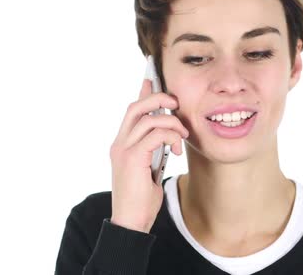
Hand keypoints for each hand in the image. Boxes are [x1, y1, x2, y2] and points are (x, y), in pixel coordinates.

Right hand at [109, 79, 188, 232]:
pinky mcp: (132, 158)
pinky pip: (155, 135)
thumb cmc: (141, 199)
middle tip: (176, 103)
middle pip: (136, 107)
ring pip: (147, 118)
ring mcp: (123, 150)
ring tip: (182, 135)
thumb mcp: (150, 169)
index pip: (132, 111)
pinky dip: (170, 137)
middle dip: (158, 98)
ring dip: (171, 122)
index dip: (143, 93)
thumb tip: (166, 138)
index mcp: (123, 144)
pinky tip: (177, 151)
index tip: (151, 79)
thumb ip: (154, 151)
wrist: (130, 222)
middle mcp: (119, 143)